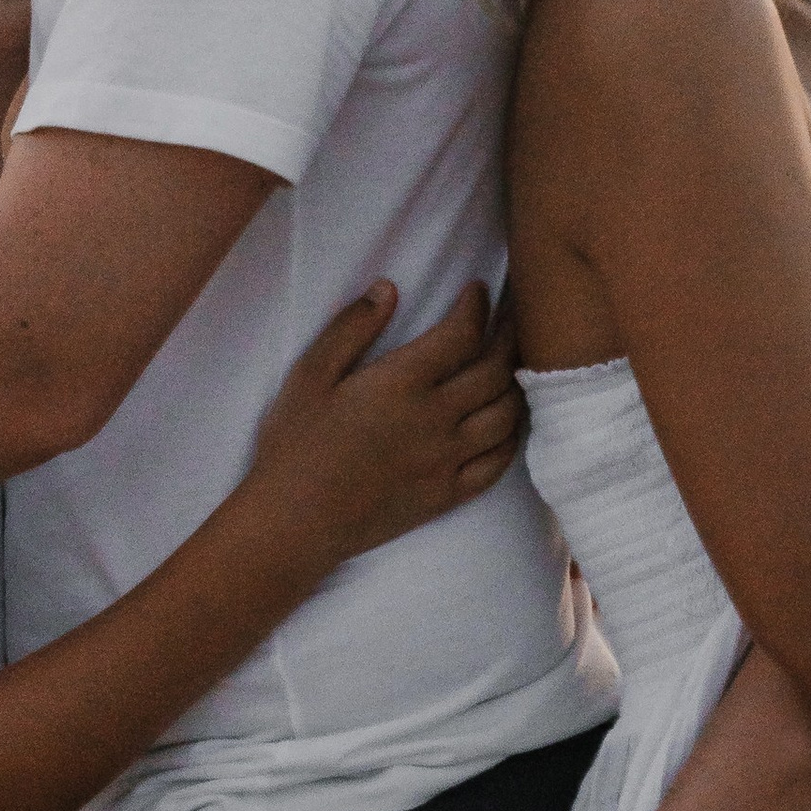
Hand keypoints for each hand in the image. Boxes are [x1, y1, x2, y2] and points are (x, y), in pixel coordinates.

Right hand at [254, 280, 522, 557]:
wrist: (293, 523)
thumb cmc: (294, 444)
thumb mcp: (309, 375)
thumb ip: (351, 327)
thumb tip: (389, 287)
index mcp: (401, 383)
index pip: (462, 333)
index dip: (478, 305)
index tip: (479, 289)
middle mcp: (434, 419)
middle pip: (495, 369)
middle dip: (509, 334)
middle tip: (509, 315)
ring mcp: (445, 460)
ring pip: (506, 415)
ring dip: (516, 383)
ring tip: (513, 362)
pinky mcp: (447, 495)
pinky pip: (498, 463)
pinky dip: (512, 435)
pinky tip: (508, 420)